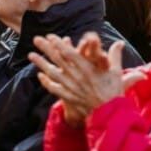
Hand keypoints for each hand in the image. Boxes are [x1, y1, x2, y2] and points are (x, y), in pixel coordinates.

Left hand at [29, 32, 143, 126]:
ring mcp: (70, 87)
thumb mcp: (116, 72)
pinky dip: (46, 81)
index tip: (51, 36)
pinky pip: (54, 88)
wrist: (110, 114)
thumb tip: (119, 43)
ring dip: (41, 63)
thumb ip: (115, 56)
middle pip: (58, 60)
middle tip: (36, 39)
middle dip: (46, 48)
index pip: (70, 54)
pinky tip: (40, 75)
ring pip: (52, 73)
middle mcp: (77, 77)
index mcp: (88, 69)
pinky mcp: (68, 96)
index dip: (59, 44)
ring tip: (31, 55)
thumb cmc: (114, 91)